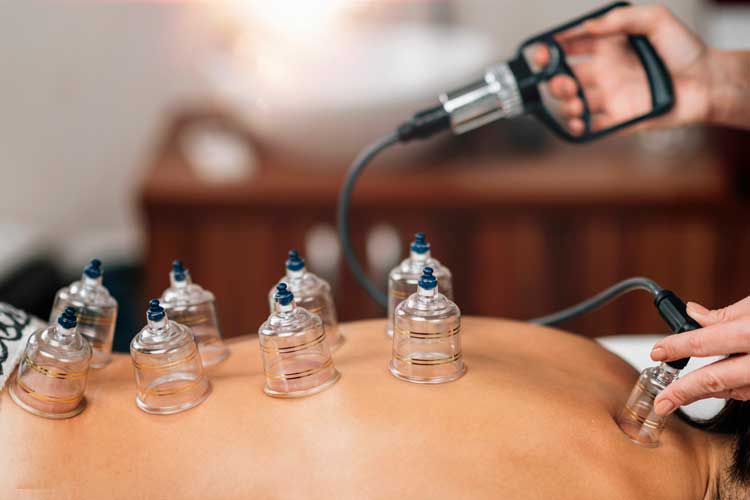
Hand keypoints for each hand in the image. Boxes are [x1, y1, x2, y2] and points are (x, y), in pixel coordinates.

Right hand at [535, 4, 711, 134]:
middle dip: (554, 80)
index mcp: (609, 49)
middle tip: (564, 81)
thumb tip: (589, 25)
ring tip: (575, 101)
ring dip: (564, 103)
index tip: (543, 51)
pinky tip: (579, 120)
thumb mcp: (656, 20)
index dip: (552, 49)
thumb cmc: (686, 50)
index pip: (571, 47)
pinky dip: (577, 127)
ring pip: (572, 104)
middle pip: (564, 78)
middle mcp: (605, 74)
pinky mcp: (617, 121)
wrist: (707, 83)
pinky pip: (589, 127)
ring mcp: (610, 98)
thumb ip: (622, 18)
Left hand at [649, 296, 749, 415]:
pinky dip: (731, 388)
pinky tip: (718, 386)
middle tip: (661, 402)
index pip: (704, 342)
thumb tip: (693, 312)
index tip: (657, 353)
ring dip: (705, 392)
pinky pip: (748, 391)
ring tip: (680, 395)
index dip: (676, 348)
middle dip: (683, 391)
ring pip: (733, 390)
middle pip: (715, 379)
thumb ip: (726, 314)